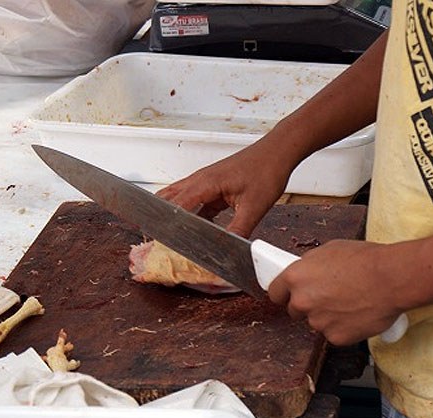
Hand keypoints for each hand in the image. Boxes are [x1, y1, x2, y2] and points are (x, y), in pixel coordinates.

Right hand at [157, 138, 296, 236]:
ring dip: (173, 214)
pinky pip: (195, 201)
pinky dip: (191, 214)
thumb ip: (238, 230)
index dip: (167, 223)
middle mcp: (201, 180)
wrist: (278, 152)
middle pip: (170, 198)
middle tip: (154, 236)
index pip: (177, 205)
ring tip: (167, 233)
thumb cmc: (267, 170)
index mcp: (206, 183)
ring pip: (180, 198)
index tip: (159, 238)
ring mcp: (206, 182)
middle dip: (161, 217)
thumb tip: (227, 250)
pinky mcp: (214, 186)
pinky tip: (195, 229)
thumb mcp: (254, 207)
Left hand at [267, 239, 403, 344]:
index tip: (289, 295)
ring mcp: (318, 321)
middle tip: (328, 296)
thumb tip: (307, 271)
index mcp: (296, 277)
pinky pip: (335, 334)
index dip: (284, 294)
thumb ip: (310, 265)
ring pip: (317, 323)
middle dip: (308, 305)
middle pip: (295, 310)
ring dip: (328, 316)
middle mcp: (302, 301)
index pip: (275, 293)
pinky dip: (345, 328)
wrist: (392, 278)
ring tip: (350, 302)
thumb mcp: (329, 250)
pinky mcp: (336, 337)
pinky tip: (357, 314)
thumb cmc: (366, 260)